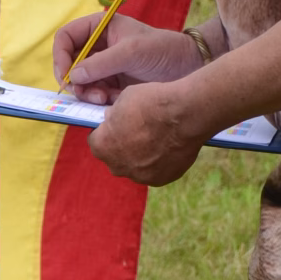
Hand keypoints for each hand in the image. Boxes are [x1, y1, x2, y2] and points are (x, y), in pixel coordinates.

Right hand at [53, 13, 211, 105]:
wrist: (188, 69)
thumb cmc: (163, 50)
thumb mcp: (132, 52)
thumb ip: (101, 63)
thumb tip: (73, 76)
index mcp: (99, 27)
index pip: (66, 37)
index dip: (60, 55)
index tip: (65, 76)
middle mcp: (98, 46)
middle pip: (68, 63)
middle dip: (74, 80)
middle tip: (84, 92)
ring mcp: (104, 66)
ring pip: (79, 82)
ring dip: (86, 93)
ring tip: (103, 99)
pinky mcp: (111, 85)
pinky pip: (92, 94)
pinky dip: (96, 100)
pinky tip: (111, 101)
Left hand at [88, 79, 206, 184]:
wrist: (184, 115)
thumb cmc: (151, 103)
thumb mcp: (124, 99)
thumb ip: (115, 114)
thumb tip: (113, 118)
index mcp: (102, 146)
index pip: (96, 141)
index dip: (108, 132)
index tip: (118, 125)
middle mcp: (117, 166)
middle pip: (115, 158)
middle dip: (123, 147)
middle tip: (139, 132)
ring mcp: (140, 176)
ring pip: (136, 166)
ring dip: (141, 156)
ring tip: (157, 139)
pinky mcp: (161, 180)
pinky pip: (155, 171)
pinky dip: (159, 162)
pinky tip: (169, 147)